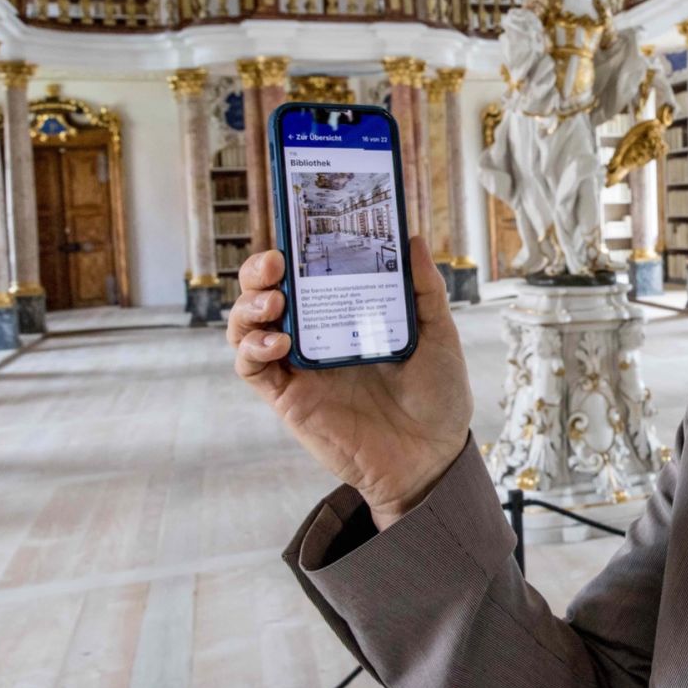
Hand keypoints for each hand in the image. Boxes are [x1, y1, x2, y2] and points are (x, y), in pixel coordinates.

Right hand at [228, 236, 471, 528]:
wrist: (431, 457)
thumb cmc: (438, 396)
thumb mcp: (439, 335)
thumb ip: (424, 289)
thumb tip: (413, 239)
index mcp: (348, 315)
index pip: (307, 275)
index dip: (293, 251)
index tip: (295, 229)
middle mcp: (317, 336)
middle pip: (266, 294)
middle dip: (258, 273)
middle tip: (275, 263)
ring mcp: (300, 367)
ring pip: (248, 328)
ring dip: (249, 308)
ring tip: (274, 301)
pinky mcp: (290, 399)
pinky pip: (253, 369)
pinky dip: (254, 349)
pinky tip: (280, 342)